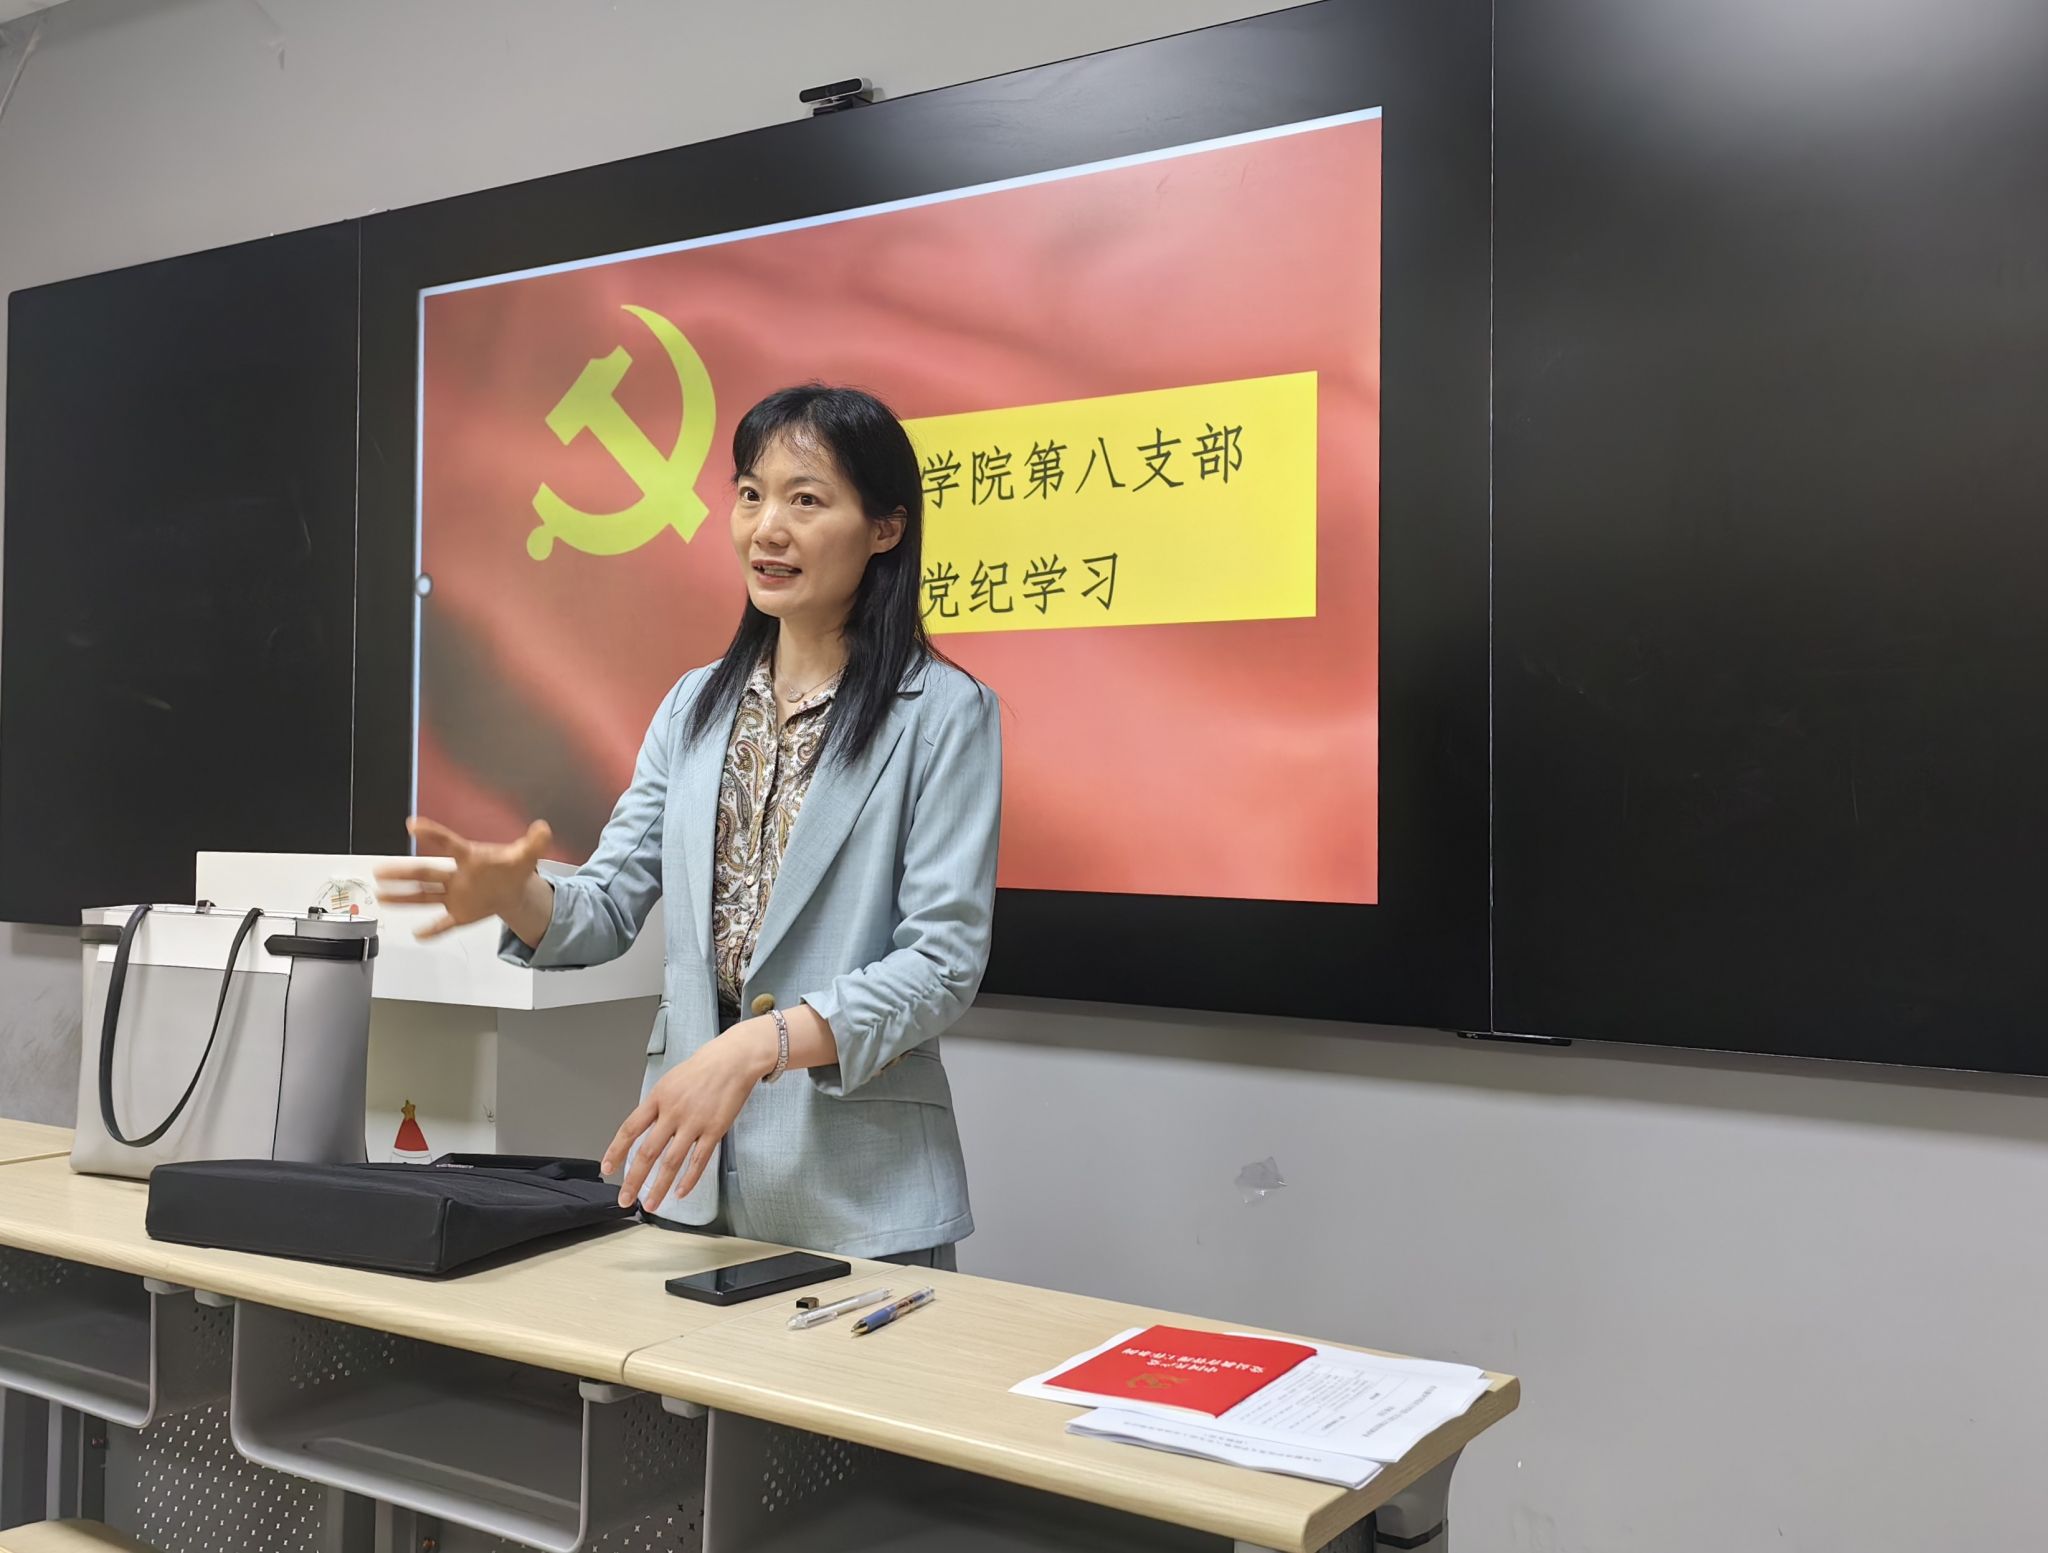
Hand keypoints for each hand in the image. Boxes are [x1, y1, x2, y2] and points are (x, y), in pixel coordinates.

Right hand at [373, 816, 554, 941]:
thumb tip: (543, 829)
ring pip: (425, 896)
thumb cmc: (511, 868)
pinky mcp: (459, 913)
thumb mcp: (526, 855)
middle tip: (382, 869)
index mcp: (469, 857)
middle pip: (427, 873)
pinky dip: (432, 930)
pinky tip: (418, 934)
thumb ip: (534, 843)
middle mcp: (456, 876)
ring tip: (382, 895)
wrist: (512, 889)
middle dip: (404, 873)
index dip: (432, 834)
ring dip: (404, 897)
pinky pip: (443, 923)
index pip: (448, 844)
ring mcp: (455, 895)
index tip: (413, 824)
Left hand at [604, 1019, 776, 1208]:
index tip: (607, 1169)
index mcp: (658, 1098)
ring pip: (671, 1162)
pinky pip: (698, 1161)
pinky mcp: (714, 1130)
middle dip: (633, 1180)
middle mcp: (673, 1112)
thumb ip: (657, 1106)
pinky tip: (680, 1192)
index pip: (629, 1129)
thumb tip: (645, 1128)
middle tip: (626, 1198)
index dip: (615, 1151)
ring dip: (659, 1187)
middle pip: (647, 1152)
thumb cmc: (703, 1067)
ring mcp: (694, 1122)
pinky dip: (688, 1180)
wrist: (734, 1059)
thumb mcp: (670, 1081)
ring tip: (652, 1204)